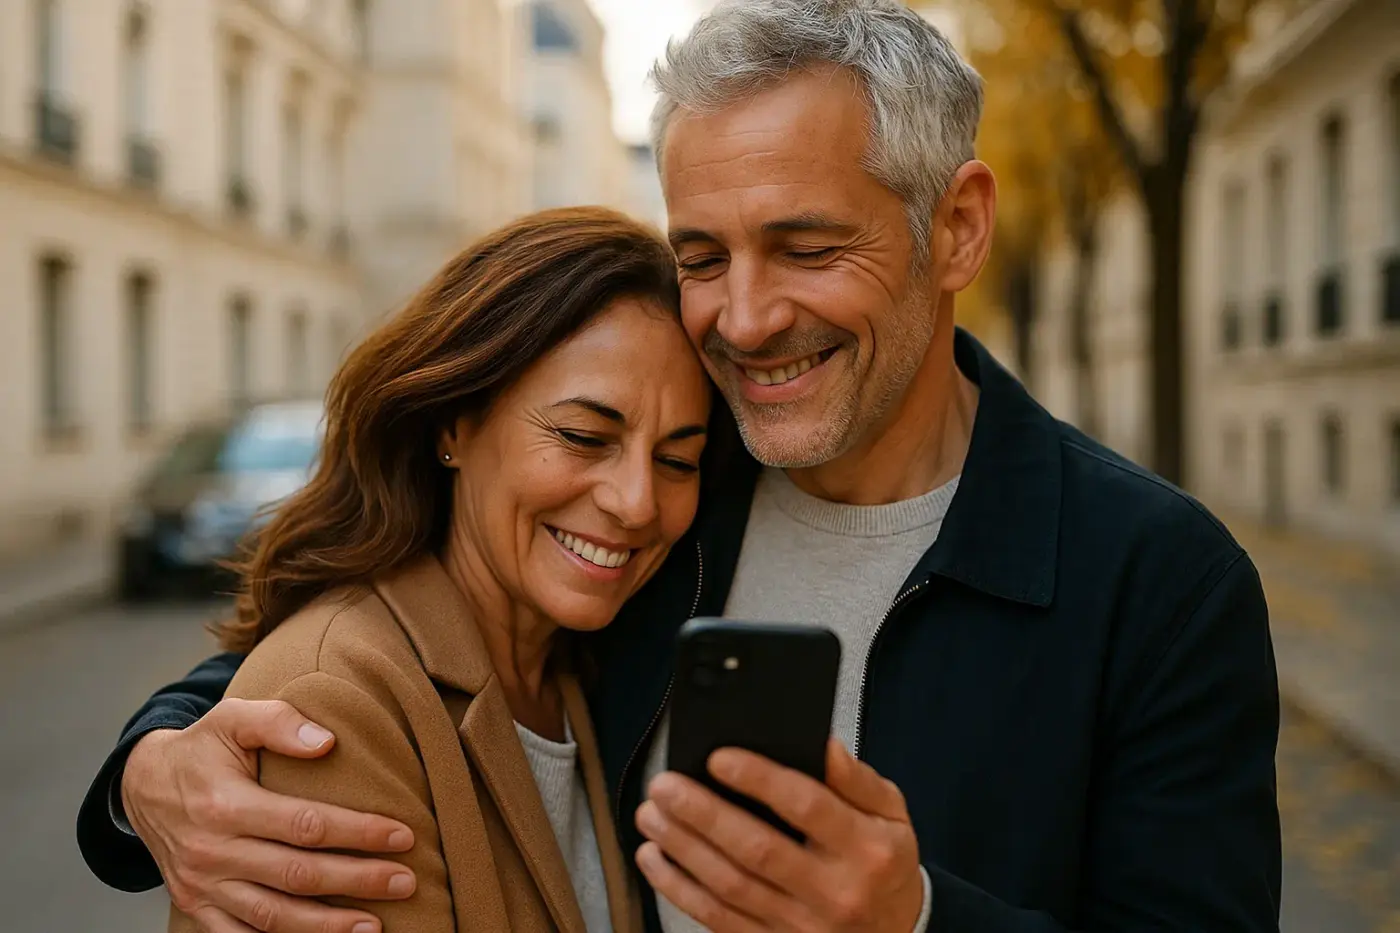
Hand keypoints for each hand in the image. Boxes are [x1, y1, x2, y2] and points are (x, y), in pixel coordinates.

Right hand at [122, 698, 416, 932]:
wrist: (142, 785)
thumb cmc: (201, 749)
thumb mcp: (232, 718)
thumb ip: (278, 721)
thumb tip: (326, 742)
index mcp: (226, 806)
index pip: (306, 825)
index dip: (358, 833)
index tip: (402, 836)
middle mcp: (212, 852)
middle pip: (298, 875)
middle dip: (358, 881)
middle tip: (406, 882)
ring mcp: (202, 886)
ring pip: (272, 916)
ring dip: (326, 926)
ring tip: (374, 926)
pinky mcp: (195, 907)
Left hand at [635, 739, 923, 932]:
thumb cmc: (883, 862)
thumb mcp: (890, 813)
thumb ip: (856, 778)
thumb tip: (820, 743)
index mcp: (866, 849)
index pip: (808, 807)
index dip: (760, 780)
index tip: (719, 757)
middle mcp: (834, 892)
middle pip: (758, 850)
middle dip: (703, 815)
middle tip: (665, 785)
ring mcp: (801, 926)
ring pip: (730, 887)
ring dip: (682, 849)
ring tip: (651, 813)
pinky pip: (717, 919)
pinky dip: (679, 888)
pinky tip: (655, 858)